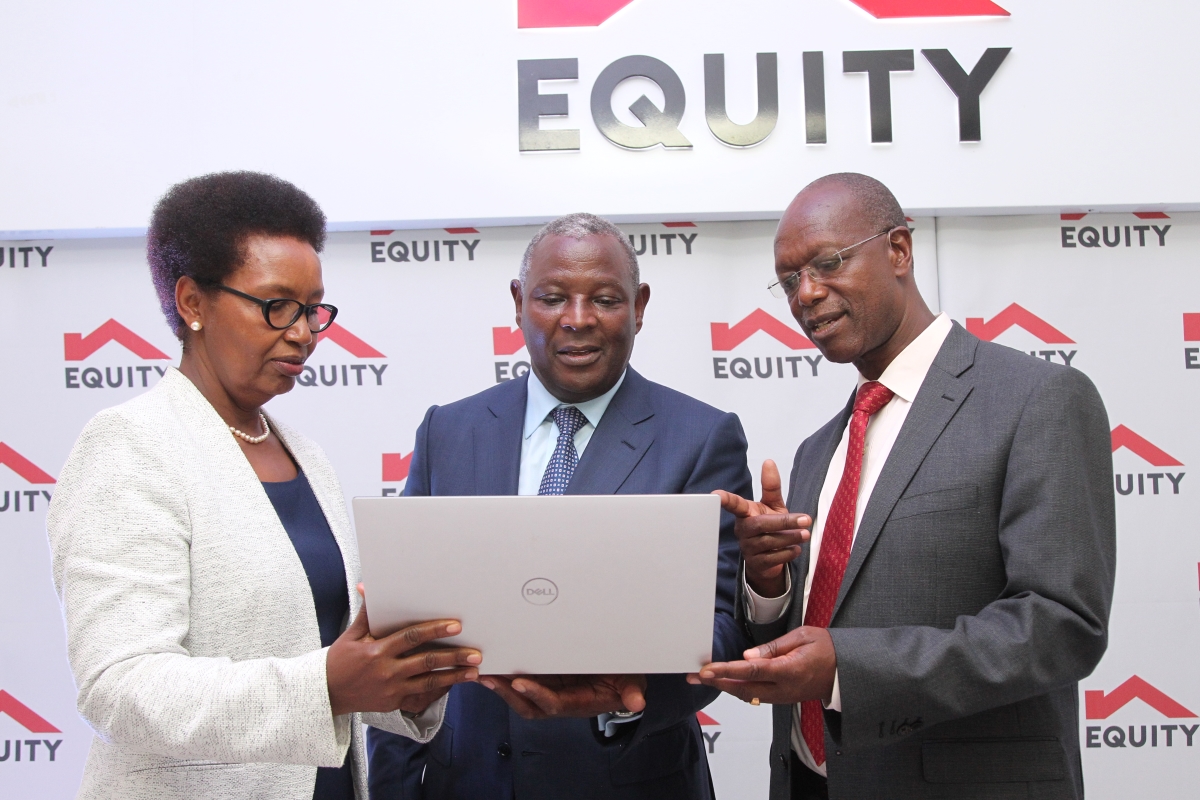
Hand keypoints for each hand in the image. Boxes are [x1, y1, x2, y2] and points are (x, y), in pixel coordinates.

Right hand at [326, 585, 481, 715]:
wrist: (326, 693)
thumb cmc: (340, 660)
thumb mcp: (352, 635)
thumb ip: (367, 614)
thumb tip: (369, 586)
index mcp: (378, 651)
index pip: (411, 637)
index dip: (435, 630)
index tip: (456, 626)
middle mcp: (387, 671)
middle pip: (426, 662)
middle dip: (453, 657)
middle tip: (476, 653)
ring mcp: (392, 690)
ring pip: (429, 682)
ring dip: (454, 677)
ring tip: (475, 672)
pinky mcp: (394, 703)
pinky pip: (422, 697)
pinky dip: (440, 691)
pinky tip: (456, 684)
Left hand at [480, 674, 647, 719]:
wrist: (620, 677)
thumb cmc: (623, 679)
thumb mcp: (631, 682)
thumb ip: (631, 691)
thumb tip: (638, 703)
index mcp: (579, 702)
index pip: (555, 703)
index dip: (538, 695)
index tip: (521, 683)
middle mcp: (561, 701)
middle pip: (530, 705)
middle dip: (508, 694)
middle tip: (490, 678)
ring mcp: (551, 692)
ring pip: (522, 696)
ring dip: (502, 687)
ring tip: (483, 673)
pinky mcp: (546, 680)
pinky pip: (522, 682)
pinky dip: (506, 677)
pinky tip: (491, 666)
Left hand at [686, 627, 835, 705]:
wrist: (846, 672)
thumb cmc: (827, 649)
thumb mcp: (803, 637)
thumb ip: (774, 648)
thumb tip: (747, 655)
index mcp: (789, 670)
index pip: (751, 671)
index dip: (726, 671)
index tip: (707, 669)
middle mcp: (784, 688)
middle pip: (743, 688)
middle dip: (716, 683)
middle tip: (694, 677)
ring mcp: (783, 696)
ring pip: (748, 695)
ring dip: (725, 687)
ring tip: (704, 679)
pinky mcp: (783, 698)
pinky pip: (756, 695)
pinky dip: (738, 689)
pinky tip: (726, 682)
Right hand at [713, 459, 810, 596]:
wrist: (770, 558)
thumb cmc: (770, 527)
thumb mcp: (773, 505)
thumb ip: (771, 486)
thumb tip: (769, 462)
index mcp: (746, 513)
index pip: (734, 504)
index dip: (726, 499)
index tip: (715, 494)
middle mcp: (743, 530)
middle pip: (761, 524)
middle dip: (785, 522)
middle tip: (806, 519)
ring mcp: (748, 548)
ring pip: (769, 542)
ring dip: (790, 538)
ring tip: (804, 534)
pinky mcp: (756, 563)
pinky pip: (772, 558)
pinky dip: (788, 553)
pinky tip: (795, 549)